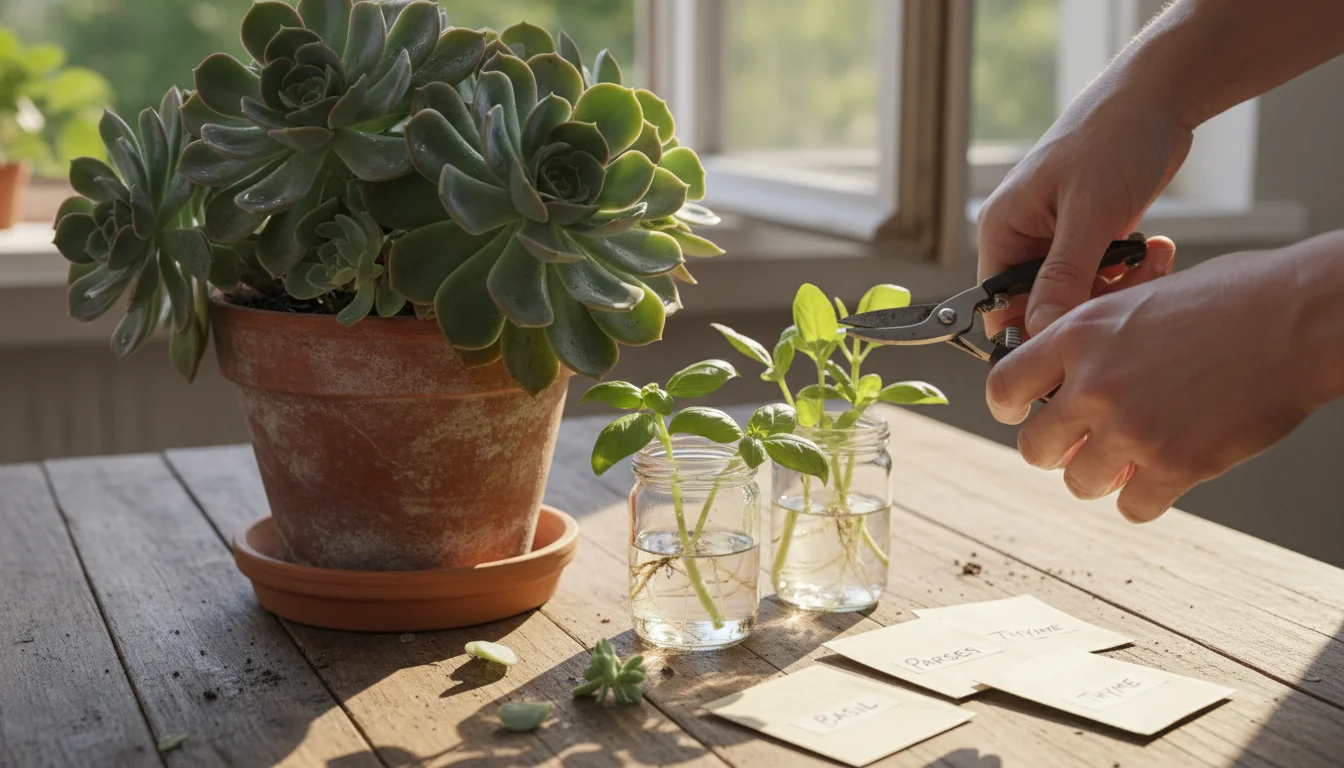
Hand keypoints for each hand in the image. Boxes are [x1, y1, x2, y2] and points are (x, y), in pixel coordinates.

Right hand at [977, 78, 1191, 337]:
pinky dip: (1129, 274)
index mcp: (1003, 229)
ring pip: (1077, 296)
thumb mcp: (1090, 214)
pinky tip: (1154, 250)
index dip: (1033, 328)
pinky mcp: (1089, 237)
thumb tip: (1041, 332)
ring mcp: (1056, 238)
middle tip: (1129, 286)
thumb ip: (1064, 278)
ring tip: (1152, 258)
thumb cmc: (1115, 138)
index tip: (1076, 334)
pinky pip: (1101, 278)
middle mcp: (1023, 237)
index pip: (998, 305)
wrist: (1159, 96)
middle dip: (1087, 304)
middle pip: (1042, 306)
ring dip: (1117, 288)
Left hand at [985, 235, 1343, 521]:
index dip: (1008, 408)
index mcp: (1078, 336)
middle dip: (1056, 451)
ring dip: (1102, 476)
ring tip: (1131, 457)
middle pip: (1034, 447)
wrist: (1298, 316)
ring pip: (1080, 483)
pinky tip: (1164, 475)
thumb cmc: (1233, 297)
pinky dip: (1146, 499)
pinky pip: (1133, 507)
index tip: (1019, 415)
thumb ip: (1096, 342)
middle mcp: (1094, 385)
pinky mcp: (1175, 464)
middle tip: (1082, 443)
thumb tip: (1070, 373)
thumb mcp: (1138, 301)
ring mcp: (1132, 428)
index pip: (1003, 386)